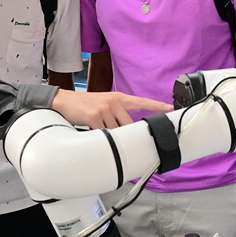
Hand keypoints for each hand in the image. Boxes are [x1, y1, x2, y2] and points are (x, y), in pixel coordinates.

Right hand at [51, 90, 172, 128]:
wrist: (64, 101)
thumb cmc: (85, 105)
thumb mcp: (105, 104)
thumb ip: (118, 114)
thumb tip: (129, 131)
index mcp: (119, 98)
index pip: (142, 102)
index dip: (157, 106)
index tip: (170, 108)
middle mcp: (114, 102)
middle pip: (129, 125)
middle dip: (125, 135)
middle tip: (119, 138)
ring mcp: (104, 109)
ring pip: (116, 132)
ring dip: (109, 136)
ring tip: (98, 130)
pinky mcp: (94, 117)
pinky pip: (103, 134)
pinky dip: (99, 138)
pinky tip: (92, 132)